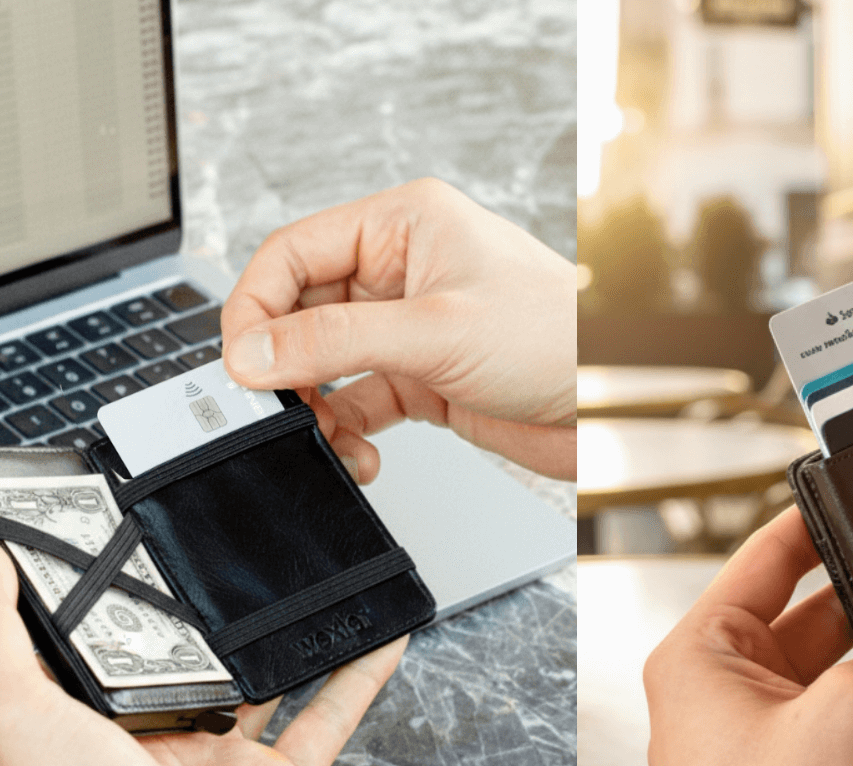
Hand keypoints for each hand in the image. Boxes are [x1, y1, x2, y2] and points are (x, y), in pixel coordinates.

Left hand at [0, 517, 405, 765]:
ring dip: (285, 631)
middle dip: (203, 601)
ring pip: (262, 677)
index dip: (106, 579)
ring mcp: (219, 761)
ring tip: (305, 575)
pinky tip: (377, 637)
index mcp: (84, 719)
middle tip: (226, 534)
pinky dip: (356, 676)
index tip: (120, 520)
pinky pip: (326, 718)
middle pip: (185, 651)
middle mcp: (152, 737)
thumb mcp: (18, 714)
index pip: (93, 632)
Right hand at [220, 178, 575, 482]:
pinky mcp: (425, 378)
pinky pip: (360, 401)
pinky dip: (347, 430)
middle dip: (284, 364)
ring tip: (323, 435)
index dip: (256, 305)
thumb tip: (256, 350)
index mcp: (404, 225)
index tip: (241, 359)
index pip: (294, 253)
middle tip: (275, 405)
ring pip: (327, 363)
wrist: (612, 402)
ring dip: (315, 405)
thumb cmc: (557, 337)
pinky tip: (356, 452)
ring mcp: (411, 327)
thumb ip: (336, 341)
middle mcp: (402, 271)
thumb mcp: (435, 331)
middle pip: (303, 311)